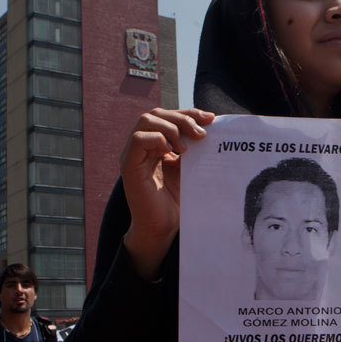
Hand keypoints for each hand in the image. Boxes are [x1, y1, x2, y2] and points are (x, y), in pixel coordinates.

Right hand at [119, 108, 214, 278]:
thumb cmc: (176, 202)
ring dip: (171, 128)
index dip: (189, 113)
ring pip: (146, 121)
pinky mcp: (129, 166)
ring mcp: (133, 155)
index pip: (169, 116)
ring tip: (185, 147)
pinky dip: (157, 139)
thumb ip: (194, 147)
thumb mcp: (189, 168)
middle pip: (157, 113)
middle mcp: (142, 147)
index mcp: (155, 145)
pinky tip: (171, 152)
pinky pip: (138, 139)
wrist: (163, 228)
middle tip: (201, 134)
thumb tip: (211, 126)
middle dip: (182, 118)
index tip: (211, 119)